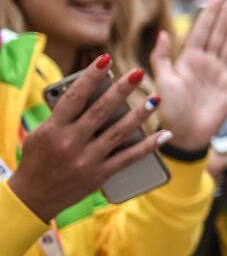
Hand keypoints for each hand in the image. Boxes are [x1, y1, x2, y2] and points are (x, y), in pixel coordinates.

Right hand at [7, 55, 171, 220]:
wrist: (33, 196)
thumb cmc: (37, 159)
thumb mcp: (40, 133)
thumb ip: (62, 116)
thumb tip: (88, 93)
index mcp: (53, 129)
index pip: (74, 97)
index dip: (91, 77)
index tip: (105, 59)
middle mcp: (70, 143)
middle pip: (101, 111)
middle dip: (121, 90)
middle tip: (138, 73)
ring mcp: (86, 160)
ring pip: (118, 132)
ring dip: (139, 114)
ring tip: (155, 99)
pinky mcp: (99, 174)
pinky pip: (128, 158)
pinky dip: (148, 146)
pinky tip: (164, 134)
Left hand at [151, 0, 226, 150]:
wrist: (186, 134)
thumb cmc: (170, 110)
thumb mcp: (162, 82)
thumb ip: (161, 57)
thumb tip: (163, 33)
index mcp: (188, 59)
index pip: (202, 30)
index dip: (209, 13)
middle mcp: (205, 62)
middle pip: (218, 32)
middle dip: (226, 13)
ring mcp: (220, 72)